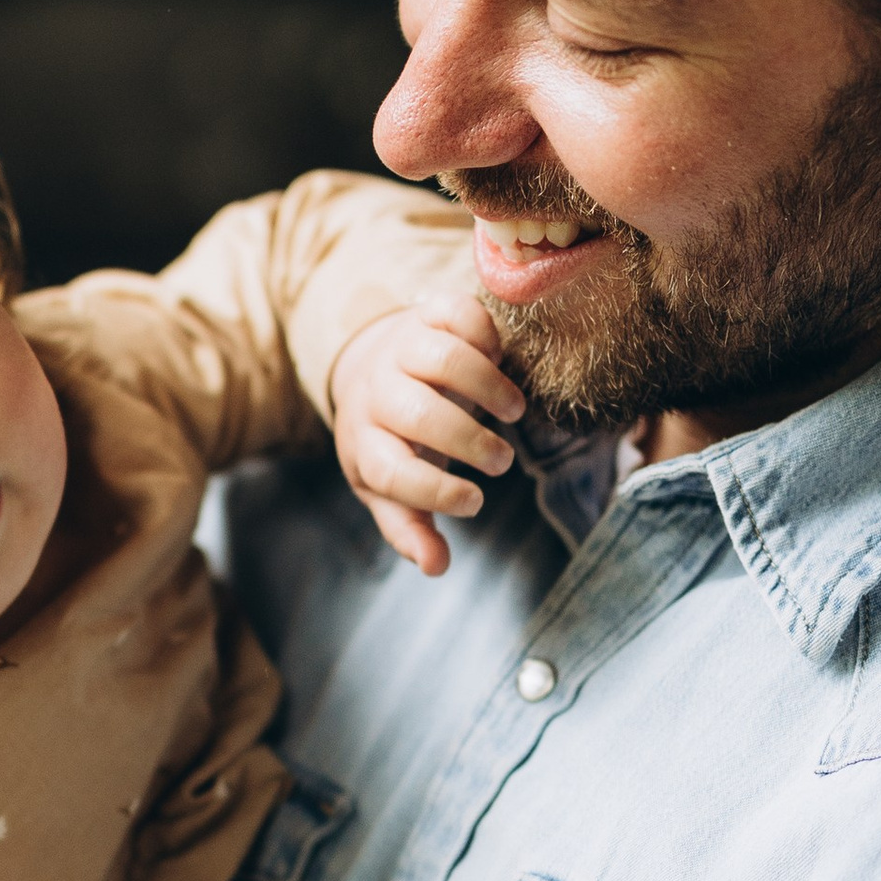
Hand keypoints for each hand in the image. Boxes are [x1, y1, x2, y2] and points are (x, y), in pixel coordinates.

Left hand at [329, 292, 524, 576]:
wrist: (369, 367)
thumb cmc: (391, 440)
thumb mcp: (389, 489)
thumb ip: (410, 526)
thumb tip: (435, 567)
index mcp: (366, 443)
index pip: (390, 471)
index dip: (433, 493)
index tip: (475, 503)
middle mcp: (378, 394)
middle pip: (417, 414)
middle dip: (467, 441)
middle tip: (499, 463)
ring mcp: (401, 349)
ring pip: (441, 359)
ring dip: (486, 386)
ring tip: (514, 411)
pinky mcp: (426, 315)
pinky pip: (456, 313)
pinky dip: (485, 333)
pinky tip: (500, 358)